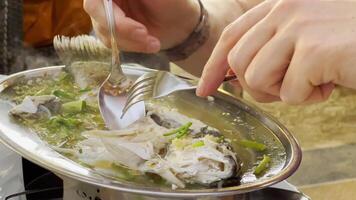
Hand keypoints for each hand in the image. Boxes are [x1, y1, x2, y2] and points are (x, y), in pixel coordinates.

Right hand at [83, 0, 199, 52]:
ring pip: (104, 30)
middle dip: (122, 26)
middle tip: (144, 33)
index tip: (128, 21)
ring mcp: (107, 14)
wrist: (183, 25)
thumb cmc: (173, 3)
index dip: (107, 10)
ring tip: (154, 42)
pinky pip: (112, 42)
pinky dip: (133, 46)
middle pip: (96, 10)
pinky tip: (151, 45)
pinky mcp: (112, 32)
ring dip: (131, 40)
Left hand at [197, 0, 355, 103]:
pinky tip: (329, 84)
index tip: (205, 88)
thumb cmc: (350, 41)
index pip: (232, 35)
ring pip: (256, 79)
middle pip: (239, 63)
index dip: (214, 65)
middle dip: (257, 86)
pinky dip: (308, 98)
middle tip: (286, 86)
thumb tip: (236, 76)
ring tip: (312, 82)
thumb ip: (271, 47)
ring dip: (283, 91)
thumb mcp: (304, 36)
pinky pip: (288, 93)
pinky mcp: (315, 50)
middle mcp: (286, 9)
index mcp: (280, 4)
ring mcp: (300, 27)